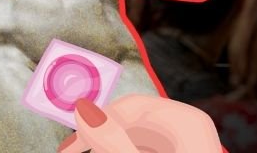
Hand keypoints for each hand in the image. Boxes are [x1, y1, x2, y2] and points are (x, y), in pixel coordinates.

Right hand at [58, 96, 224, 152]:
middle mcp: (189, 129)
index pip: (131, 107)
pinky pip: (146, 150)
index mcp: (187, 122)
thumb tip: (85, 113)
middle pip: (134, 122)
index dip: (96, 124)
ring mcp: (186, 145)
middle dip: (101, 139)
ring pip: (137, 139)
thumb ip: (113, 141)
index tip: (68, 149)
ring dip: (110, 147)